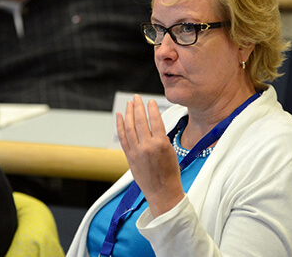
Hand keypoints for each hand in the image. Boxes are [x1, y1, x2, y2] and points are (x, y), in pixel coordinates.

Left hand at [117, 95, 184, 217]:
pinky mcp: (129, 157)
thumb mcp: (171, 151)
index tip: (150, 101)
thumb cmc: (170, 173)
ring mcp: (136, 152)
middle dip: (138, 107)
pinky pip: (123, 138)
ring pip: (129, 128)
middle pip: (140, 121)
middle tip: (137, 97)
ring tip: (129, 103)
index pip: (155, 120)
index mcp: (161, 144)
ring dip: (129, 113)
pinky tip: (120, 116)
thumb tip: (152, 124)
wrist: (163, 192)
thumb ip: (161, 137)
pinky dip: (120, 126)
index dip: (151, 109)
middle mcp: (147, 147)